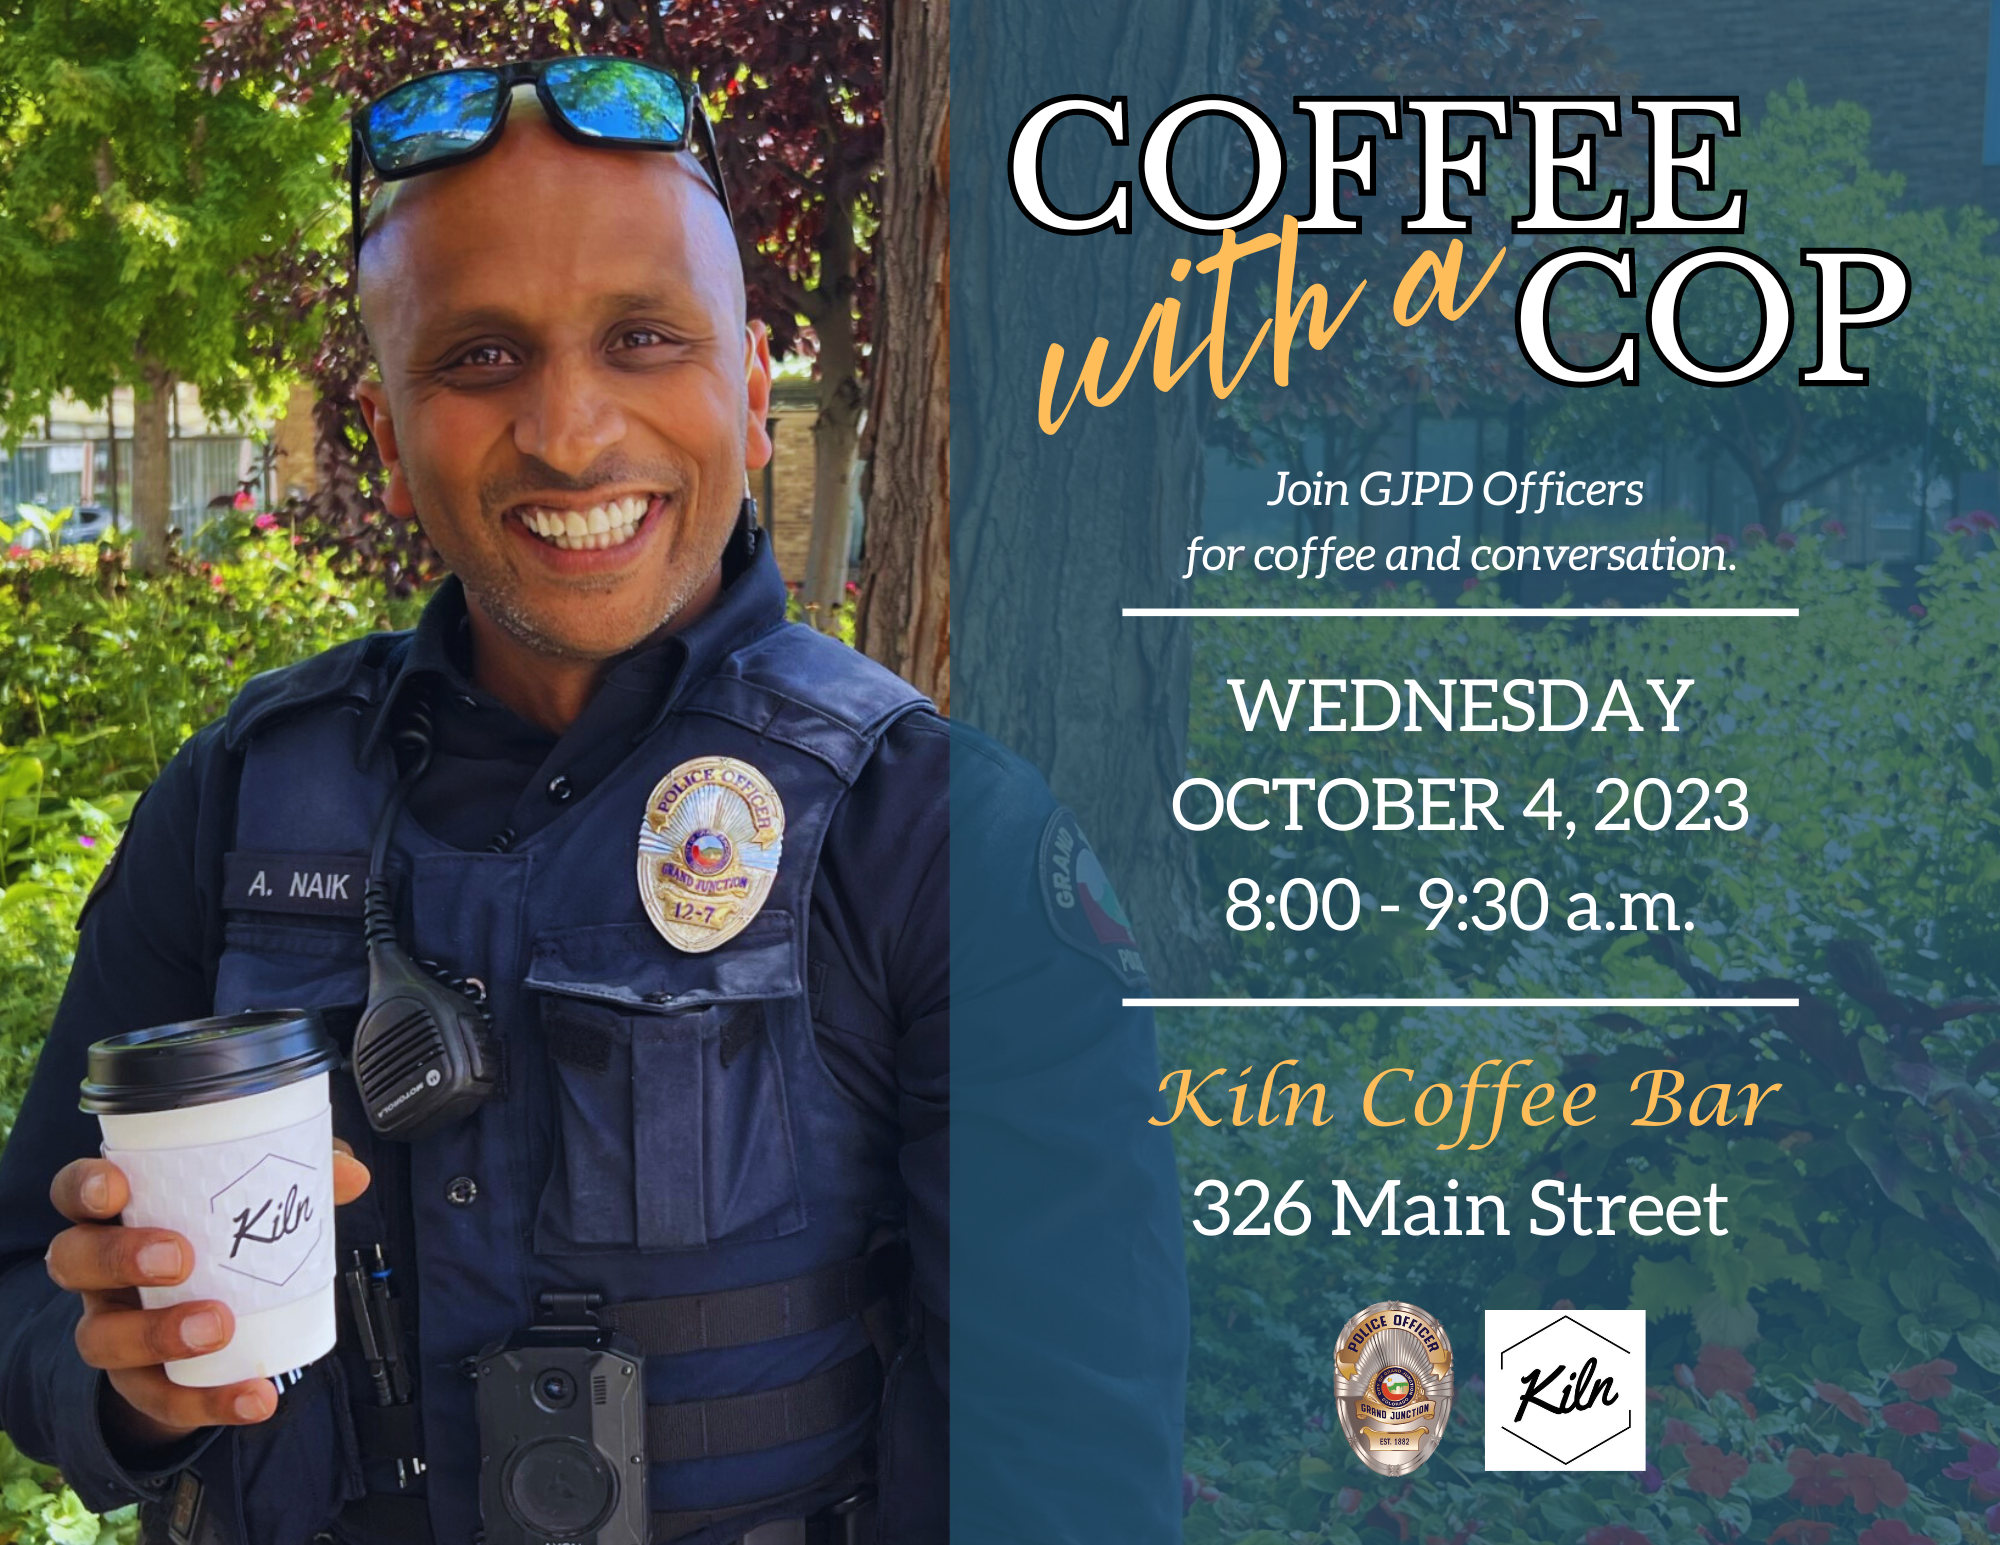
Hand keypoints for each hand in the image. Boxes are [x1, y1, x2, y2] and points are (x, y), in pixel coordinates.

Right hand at [45, 1142, 370, 1449]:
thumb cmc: (226, 1238)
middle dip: (117, 1257)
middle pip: (72, 1260)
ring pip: (99, 1337)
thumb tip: (353, 1174)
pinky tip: (255, 1398)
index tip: (117, 1187)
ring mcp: (112, 1327)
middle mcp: (100, 1271)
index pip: (77, 1192)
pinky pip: (159, 1398)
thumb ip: (305, 1173)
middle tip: (179, 1259)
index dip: (84, 1187)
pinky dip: (208, 1401)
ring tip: (218, 1327)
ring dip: (157, 1334)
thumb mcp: (260, 1198)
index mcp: (121, 1213)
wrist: (211, 1328)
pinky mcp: (139, 1382)